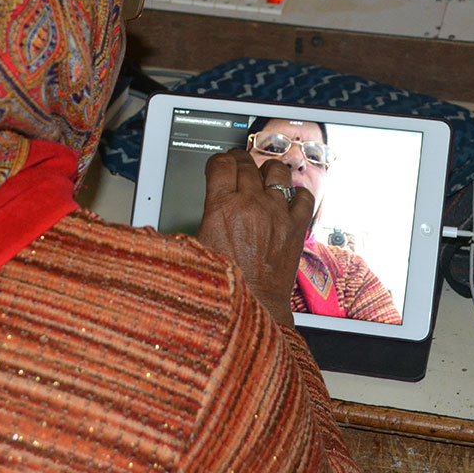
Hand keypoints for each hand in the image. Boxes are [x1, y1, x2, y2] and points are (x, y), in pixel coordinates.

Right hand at [195, 148, 314, 326]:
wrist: (251, 310)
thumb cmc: (221, 286)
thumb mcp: (194, 250)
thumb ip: (191, 226)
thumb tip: (170, 225)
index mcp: (221, 208)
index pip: (220, 164)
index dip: (217, 161)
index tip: (218, 166)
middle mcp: (251, 205)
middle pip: (246, 164)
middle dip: (239, 161)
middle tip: (237, 166)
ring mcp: (277, 214)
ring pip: (277, 172)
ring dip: (268, 171)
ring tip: (264, 177)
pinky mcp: (296, 228)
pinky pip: (303, 196)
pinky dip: (296, 194)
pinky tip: (288, 199)